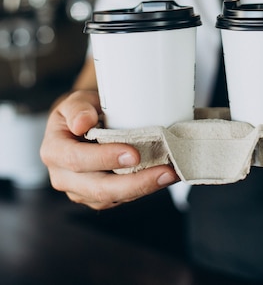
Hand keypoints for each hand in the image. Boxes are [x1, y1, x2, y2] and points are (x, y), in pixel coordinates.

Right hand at [40, 90, 178, 209]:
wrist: (84, 125)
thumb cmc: (81, 111)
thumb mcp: (76, 102)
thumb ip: (77, 108)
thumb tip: (82, 123)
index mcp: (54, 151)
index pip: (77, 160)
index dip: (105, 159)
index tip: (133, 153)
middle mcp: (63, 177)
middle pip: (98, 188)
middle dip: (134, 182)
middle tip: (164, 171)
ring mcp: (81, 191)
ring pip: (113, 198)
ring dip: (144, 188)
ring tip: (170, 174)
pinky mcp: (99, 197)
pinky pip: (121, 198)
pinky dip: (143, 189)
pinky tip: (162, 178)